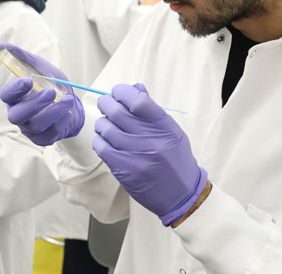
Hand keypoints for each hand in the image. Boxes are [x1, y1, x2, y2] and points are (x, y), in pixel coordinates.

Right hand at [0, 42, 83, 145]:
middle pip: (17, 115)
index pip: (7, 95)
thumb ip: (23, 58)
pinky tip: (68, 112)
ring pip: (36, 125)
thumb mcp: (42, 68)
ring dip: (53, 111)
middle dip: (34, 104)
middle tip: (51, 92)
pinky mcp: (43, 139)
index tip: (28, 80)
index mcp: (15, 97)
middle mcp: (19, 114)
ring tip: (67, 99)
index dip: (15, 89)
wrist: (72, 104)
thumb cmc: (53, 85)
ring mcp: (30, 129)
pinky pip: (51, 133)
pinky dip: (62, 120)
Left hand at [93, 83, 206, 225]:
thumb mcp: (170, 130)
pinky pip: (102, 148)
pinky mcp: (124, 170)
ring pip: (106, 129)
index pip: (138, 101)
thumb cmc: (175, 158)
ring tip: (106, 125)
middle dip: (106, 104)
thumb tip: (134, 88)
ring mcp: (137, 156)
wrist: (181, 194)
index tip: (117, 92)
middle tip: (105, 104)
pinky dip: (100, 141)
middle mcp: (151, 140)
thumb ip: (152, 109)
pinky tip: (105, 141)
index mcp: (164, 126)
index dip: (122, 92)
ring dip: (102, 123)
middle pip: (117, 112)